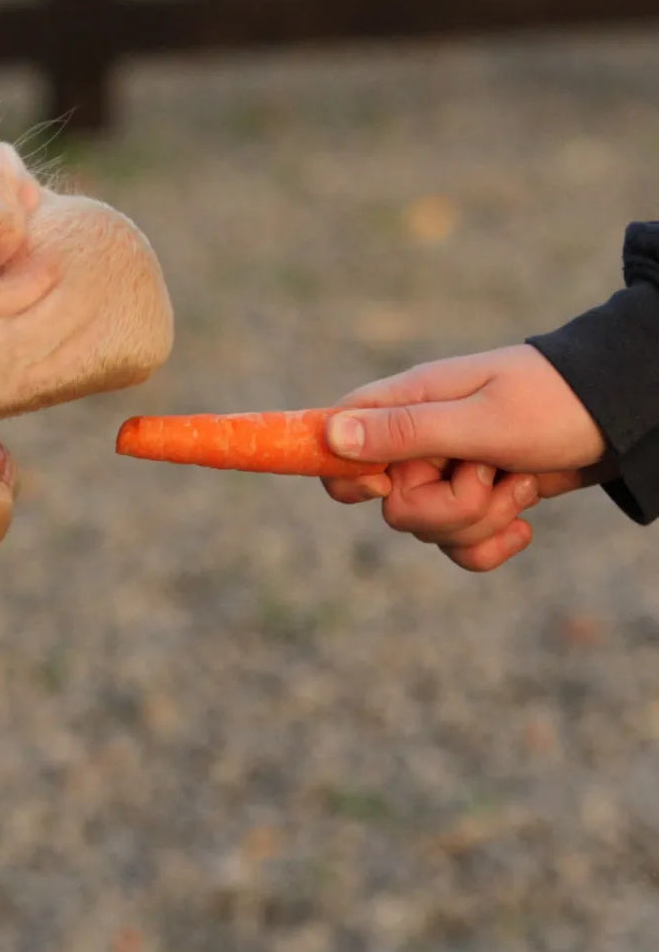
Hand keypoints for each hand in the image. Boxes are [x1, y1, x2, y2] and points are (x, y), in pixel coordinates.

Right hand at [321, 344, 609, 570]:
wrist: (621, 416)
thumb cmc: (552, 403)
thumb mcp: (479, 420)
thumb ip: (405, 431)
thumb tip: (331, 435)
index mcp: (405, 407)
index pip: (335, 446)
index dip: (351, 478)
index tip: (389, 483)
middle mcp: (415, 444)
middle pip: (390, 508)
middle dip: (448, 508)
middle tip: (487, 473)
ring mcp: (445, 475)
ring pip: (428, 531)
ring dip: (482, 519)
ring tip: (518, 481)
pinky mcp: (473, 502)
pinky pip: (459, 548)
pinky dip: (493, 544)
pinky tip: (524, 520)